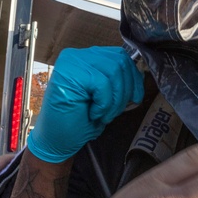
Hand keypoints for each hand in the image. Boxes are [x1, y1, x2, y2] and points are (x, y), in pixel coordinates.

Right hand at [27, 47, 143, 163]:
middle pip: (119, 61)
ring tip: (103, 114)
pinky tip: (93, 113)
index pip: (119, 56)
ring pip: (114, 71)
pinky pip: (102, 84)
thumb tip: (140, 76)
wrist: (57, 141)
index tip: (135, 98)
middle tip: (114, 112)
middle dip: (125, 91)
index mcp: (86, 58)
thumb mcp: (104, 97)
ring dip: (114, 100)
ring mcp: (72, 63)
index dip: (133, 77)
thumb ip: (117, 81)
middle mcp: (77, 56)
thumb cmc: (78, 121)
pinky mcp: (69, 74)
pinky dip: (104, 103)